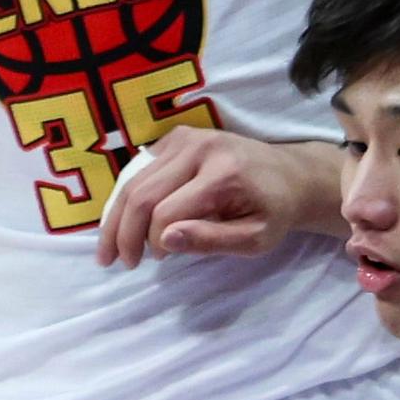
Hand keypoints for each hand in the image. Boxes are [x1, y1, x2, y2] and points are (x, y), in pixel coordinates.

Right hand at [98, 128, 338, 268]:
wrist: (290, 174)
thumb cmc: (274, 212)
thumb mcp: (255, 240)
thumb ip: (211, 241)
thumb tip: (165, 241)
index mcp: (222, 174)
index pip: (166, 213)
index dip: (154, 243)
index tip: (160, 260)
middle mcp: (199, 148)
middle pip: (141, 193)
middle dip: (123, 233)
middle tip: (116, 262)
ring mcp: (185, 137)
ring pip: (133, 180)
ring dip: (116, 217)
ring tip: (109, 248)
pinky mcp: (176, 137)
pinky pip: (139, 168)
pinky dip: (127, 196)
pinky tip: (124, 220)